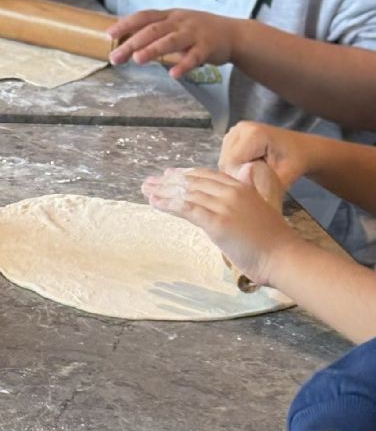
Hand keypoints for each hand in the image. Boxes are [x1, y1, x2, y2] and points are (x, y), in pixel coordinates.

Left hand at [107, 8, 239, 78]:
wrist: (234, 34)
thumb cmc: (198, 31)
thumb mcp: (176, 25)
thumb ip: (156, 31)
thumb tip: (127, 42)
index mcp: (170, 16)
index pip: (144, 17)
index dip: (125, 24)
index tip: (109, 34)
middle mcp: (180, 22)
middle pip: (152, 30)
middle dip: (132, 43)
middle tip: (115, 56)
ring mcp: (194, 33)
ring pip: (171, 41)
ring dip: (153, 50)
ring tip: (138, 60)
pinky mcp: (208, 48)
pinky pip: (194, 57)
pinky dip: (184, 65)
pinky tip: (174, 75)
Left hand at [141, 162, 294, 285]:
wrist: (284, 256)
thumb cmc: (273, 240)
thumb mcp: (257, 210)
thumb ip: (243, 197)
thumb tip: (240, 179)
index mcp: (241, 187)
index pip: (206, 175)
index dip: (185, 174)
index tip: (169, 174)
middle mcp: (231, 191)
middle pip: (193, 181)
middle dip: (168, 181)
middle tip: (149, 182)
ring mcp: (224, 205)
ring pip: (187, 193)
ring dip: (163, 191)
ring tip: (146, 191)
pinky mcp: (217, 221)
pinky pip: (187, 208)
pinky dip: (168, 204)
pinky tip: (155, 203)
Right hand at [219, 121, 311, 187]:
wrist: (302, 148)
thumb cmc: (295, 161)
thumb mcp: (284, 176)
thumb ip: (265, 185)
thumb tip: (247, 196)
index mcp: (253, 134)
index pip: (231, 163)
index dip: (240, 178)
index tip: (256, 184)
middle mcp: (240, 128)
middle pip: (225, 161)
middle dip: (238, 175)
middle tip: (257, 179)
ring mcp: (235, 130)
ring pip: (224, 159)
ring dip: (236, 170)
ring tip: (255, 171)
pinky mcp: (233, 134)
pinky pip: (226, 156)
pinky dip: (236, 165)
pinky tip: (250, 166)